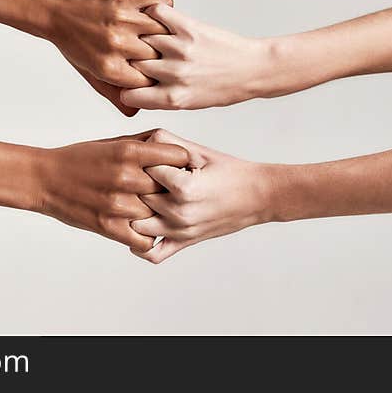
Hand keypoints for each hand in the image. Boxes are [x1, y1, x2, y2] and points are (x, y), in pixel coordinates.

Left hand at [37, 0, 173, 113]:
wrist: (53, 8)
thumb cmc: (72, 41)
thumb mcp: (89, 72)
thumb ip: (112, 93)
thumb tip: (135, 112)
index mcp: (108, 68)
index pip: (149, 82)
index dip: (154, 77)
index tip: (154, 70)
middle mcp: (117, 45)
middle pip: (159, 57)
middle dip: (161, 55)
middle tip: (161, 50)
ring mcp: (123, 19)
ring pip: (165, 30)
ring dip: (167, 32)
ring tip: (162, 32)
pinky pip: (161, 3)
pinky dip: (164, 8)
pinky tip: (156, 13)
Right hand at [37, 130, 188, 250]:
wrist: (44, 179)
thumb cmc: (80, 159)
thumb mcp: (112, 143)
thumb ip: (144, 143)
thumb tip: (173, 145)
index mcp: (129, 151)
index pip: (178, 157)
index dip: (183, 164)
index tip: (181, 170)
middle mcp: (126, 176)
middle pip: (172, 188)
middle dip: (175, 191)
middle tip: (175, 194)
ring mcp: (118, 204)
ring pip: (160, 215)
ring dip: (160, 215)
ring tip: (156, 213)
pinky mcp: (108, 227)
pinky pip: (145, 239)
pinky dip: (147, 237)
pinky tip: (142, 229)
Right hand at [121, 4, 272, 109]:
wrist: (254, 70)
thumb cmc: (223, 89)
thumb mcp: (189, 104)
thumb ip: (161, 99)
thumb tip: (133, 93)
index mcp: (172, 99)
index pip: (128, 94)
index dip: (126, 87)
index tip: (128, 79)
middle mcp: (174, 75)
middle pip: (132, 64)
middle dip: (130, 59)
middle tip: (132, 51)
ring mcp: (180, 49)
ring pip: (141, 38)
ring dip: (140, 34)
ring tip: (141, 32)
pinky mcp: (189, 28)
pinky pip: (158, 13)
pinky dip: (153, 12)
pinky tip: (155, 17)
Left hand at [130, 129, 274, 262]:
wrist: (257, 196)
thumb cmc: (230, 172)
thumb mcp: (200, 152)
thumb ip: (169, 143)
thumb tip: (143, 139)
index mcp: (183, 187)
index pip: (143, 171)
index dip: (144, 161)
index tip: (151, 158)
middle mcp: (179, 212)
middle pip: (137, 198)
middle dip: (136, 186)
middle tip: (144, 177)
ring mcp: (181, 231)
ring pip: (137, 225)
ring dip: (134, 213)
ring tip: (141, 199)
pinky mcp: (185, 242)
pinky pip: (153, 254)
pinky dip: (140, 245)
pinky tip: (142, 227)